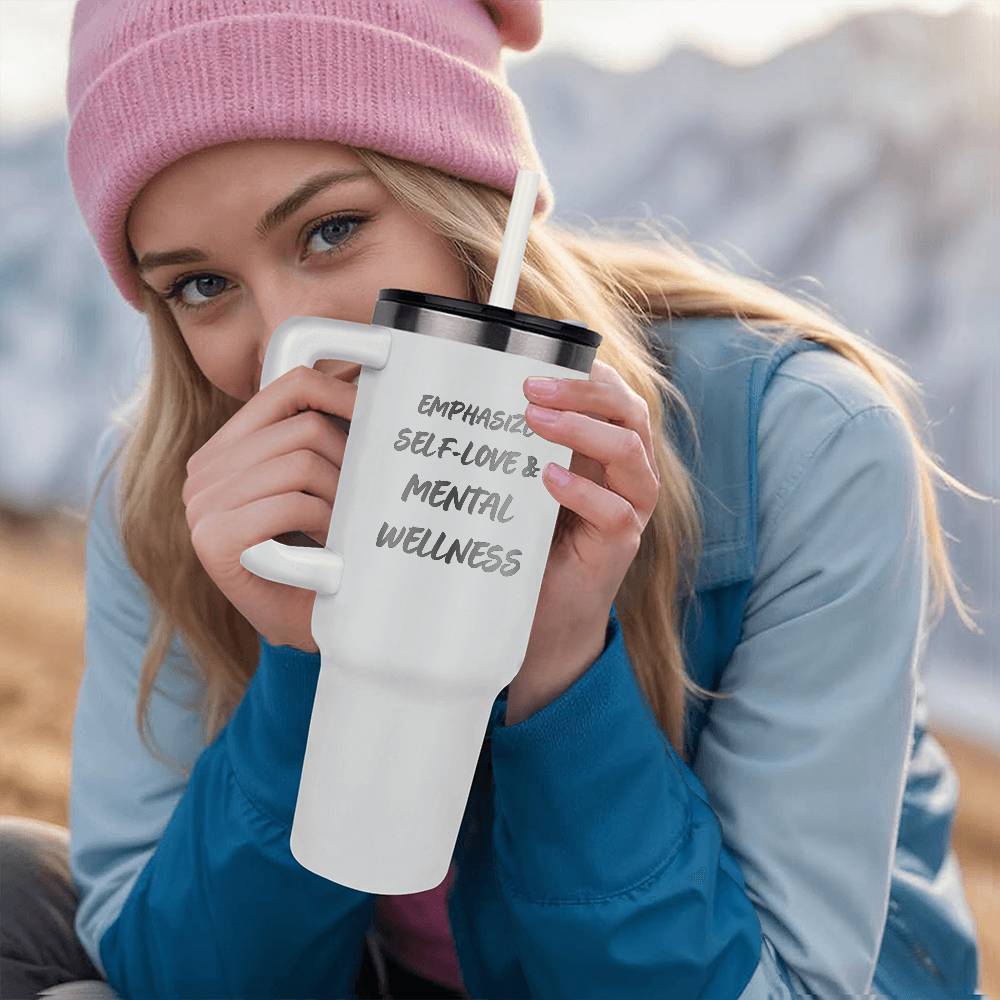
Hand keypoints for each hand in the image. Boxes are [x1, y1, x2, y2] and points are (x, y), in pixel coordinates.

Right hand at [181, 364, 360, 653]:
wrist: (303, 623)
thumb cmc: (316, 552)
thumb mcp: (314, 483)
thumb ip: (317, 438)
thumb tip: (369, 386)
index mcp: (224, 448)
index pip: (286, 387)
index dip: (338, 392)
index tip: (374, 412)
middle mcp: (203, 471)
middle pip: (303, 428)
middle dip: (346, 464)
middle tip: (357, 502)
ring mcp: (201, 505)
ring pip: (302, 463)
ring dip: (339, 499)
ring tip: (342, 527)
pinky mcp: (213, 539)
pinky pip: (292, 503)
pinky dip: (324, 524)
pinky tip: (327, 549)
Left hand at [504, 359, 660, 724]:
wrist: (540, 617)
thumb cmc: (527, 543)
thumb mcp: (519, 484)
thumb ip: (513, 447)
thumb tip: (466, 399)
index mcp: (606, 450)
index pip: (613, 395)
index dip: (585, 371)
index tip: (536, 359)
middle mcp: (627, 474)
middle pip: (629, 413)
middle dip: (583, 390)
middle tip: (531, 386)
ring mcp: (629, 510)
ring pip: (629, 454)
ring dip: (583, 429)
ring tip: (536, 419)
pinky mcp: (619, 547)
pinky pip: (615, 512)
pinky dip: (582, 491)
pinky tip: (548, 479)